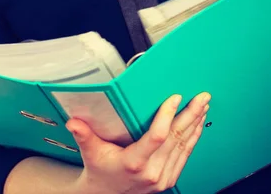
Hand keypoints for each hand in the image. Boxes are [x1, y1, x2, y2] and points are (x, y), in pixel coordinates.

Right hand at [66, 91, 209, 193]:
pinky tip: (197, 124)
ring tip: (203, 105)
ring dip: (195, 124)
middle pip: (176, 139)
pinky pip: (186, 155)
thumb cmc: (100, 171)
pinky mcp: (169, 179)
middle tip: (201, 96)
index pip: (156, 137)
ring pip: (185, 147)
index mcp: (134, 163)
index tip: (174, 98)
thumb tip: (73, 122)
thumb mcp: (90, 152)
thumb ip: (83, 135)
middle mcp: (152, 172)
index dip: (167, 117)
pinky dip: (193, 138)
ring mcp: (163, 177)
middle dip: (190, 115)